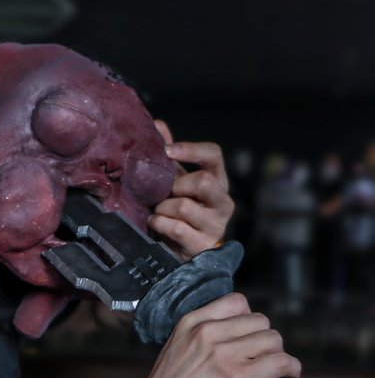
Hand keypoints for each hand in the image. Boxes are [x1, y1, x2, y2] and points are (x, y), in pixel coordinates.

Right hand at [131, 293, 300, 377]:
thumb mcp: (176, 352)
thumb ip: (201, 341)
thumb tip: (237, 345)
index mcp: (191, 323)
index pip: (237, 302)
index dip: (249, 321)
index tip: (249, 338)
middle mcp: (208, 333)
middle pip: (259, 321)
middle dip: (265, 340)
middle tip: (262, 358)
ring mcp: (223, 354)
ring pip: (273, 339)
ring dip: (278, 354)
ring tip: (274, 369)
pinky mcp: (236, 377)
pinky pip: (279, 362)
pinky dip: (291, 368)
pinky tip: (289, 375)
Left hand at [148, 120, 234, 258]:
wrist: (184, 253)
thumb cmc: (181, 213)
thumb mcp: (177, 183)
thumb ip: (171, 158)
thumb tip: (158, 124)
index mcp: (218, 181)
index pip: (214, 155)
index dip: (192, 150)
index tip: (168, 151)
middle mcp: (222, 202)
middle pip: (203, 181)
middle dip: (176, 186)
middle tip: (164, 194)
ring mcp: (215, 225)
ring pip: (184, 206)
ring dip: (163, 208)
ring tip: (158, 212)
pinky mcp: (202, 245)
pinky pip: (177, 228)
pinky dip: (160, 224)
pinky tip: (155, 224)